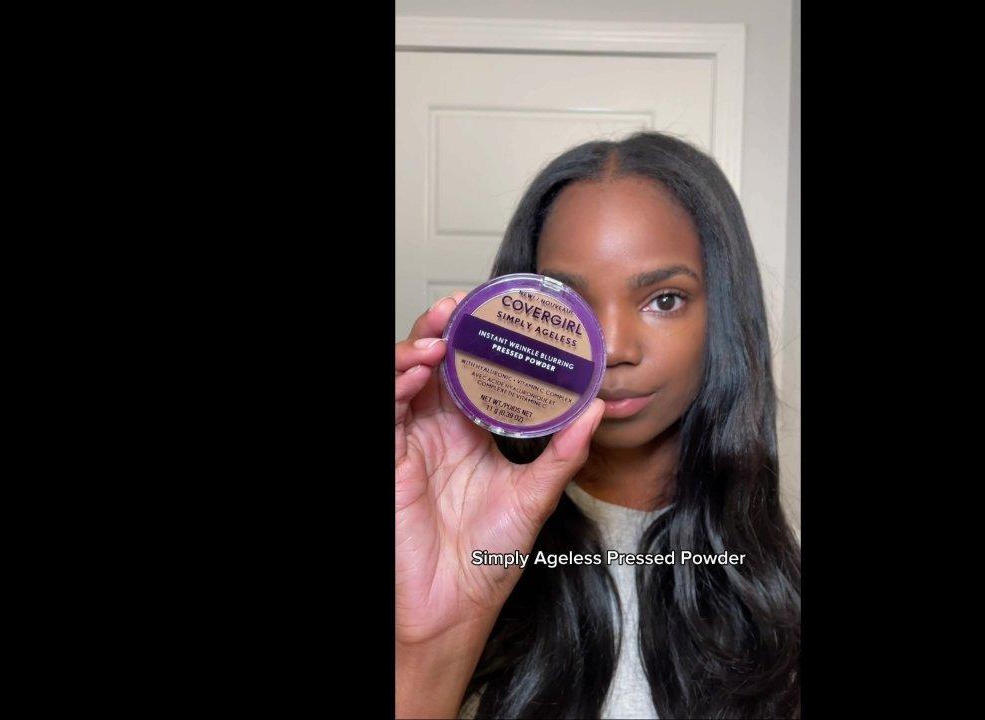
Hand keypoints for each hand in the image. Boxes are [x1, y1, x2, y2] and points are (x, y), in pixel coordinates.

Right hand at [395, 293, 603, 649]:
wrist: (455, 608)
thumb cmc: (488, 558)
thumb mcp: (536, 496)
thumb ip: (563, 452)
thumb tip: (596, 408)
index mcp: (471, 433)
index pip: (471, 371)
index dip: (479, 339)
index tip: (500, 311)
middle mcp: (438, 431)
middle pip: (434, 363)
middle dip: (444, 328)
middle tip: (463, 305)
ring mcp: (410, 443)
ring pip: (404, 378)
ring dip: (417, 348)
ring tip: (440, 334)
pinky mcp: (391, 461)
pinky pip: (388, 412)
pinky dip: (399, 384)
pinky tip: (420, 369)